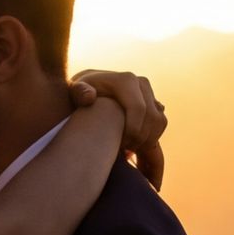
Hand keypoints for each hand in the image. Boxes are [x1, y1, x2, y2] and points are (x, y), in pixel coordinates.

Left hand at [72, 70, 166, 189]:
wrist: (88, 89)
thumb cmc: (78, 95)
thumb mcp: (74, 92)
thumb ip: (78, 92)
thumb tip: (89, 97)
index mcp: (126, 81)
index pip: (139, 109)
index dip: (133, 131)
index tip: (119, 146)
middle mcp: (141, 84)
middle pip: (152, 118)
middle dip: (141, 140)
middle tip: (123, 153)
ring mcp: (149, 94)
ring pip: (160, 122)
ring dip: (148, 142)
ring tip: (127, 152)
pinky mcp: (153, 104)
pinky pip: (160, 125)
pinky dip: (152, 140)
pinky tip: (136, 152)